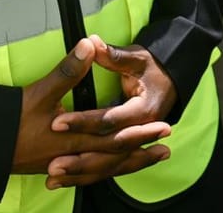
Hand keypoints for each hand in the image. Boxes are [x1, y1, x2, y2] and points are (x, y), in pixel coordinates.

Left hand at [45, 38, 179, 188]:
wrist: (171, 81)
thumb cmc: (152, 68)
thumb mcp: (136, 58)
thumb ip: (112, 55)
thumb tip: (90, 43)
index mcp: (145, 109)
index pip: (110, 119)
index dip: (83, 122)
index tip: (58, 123)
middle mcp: (142, 130)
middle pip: (108, 148)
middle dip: (79, 156)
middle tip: (52, 162)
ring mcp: (137, 142)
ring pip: (108, 163)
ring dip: (81, 171)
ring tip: (54, 176)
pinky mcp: (128, 147)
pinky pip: (107, 165)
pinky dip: (86, 174)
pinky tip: (64, 179)